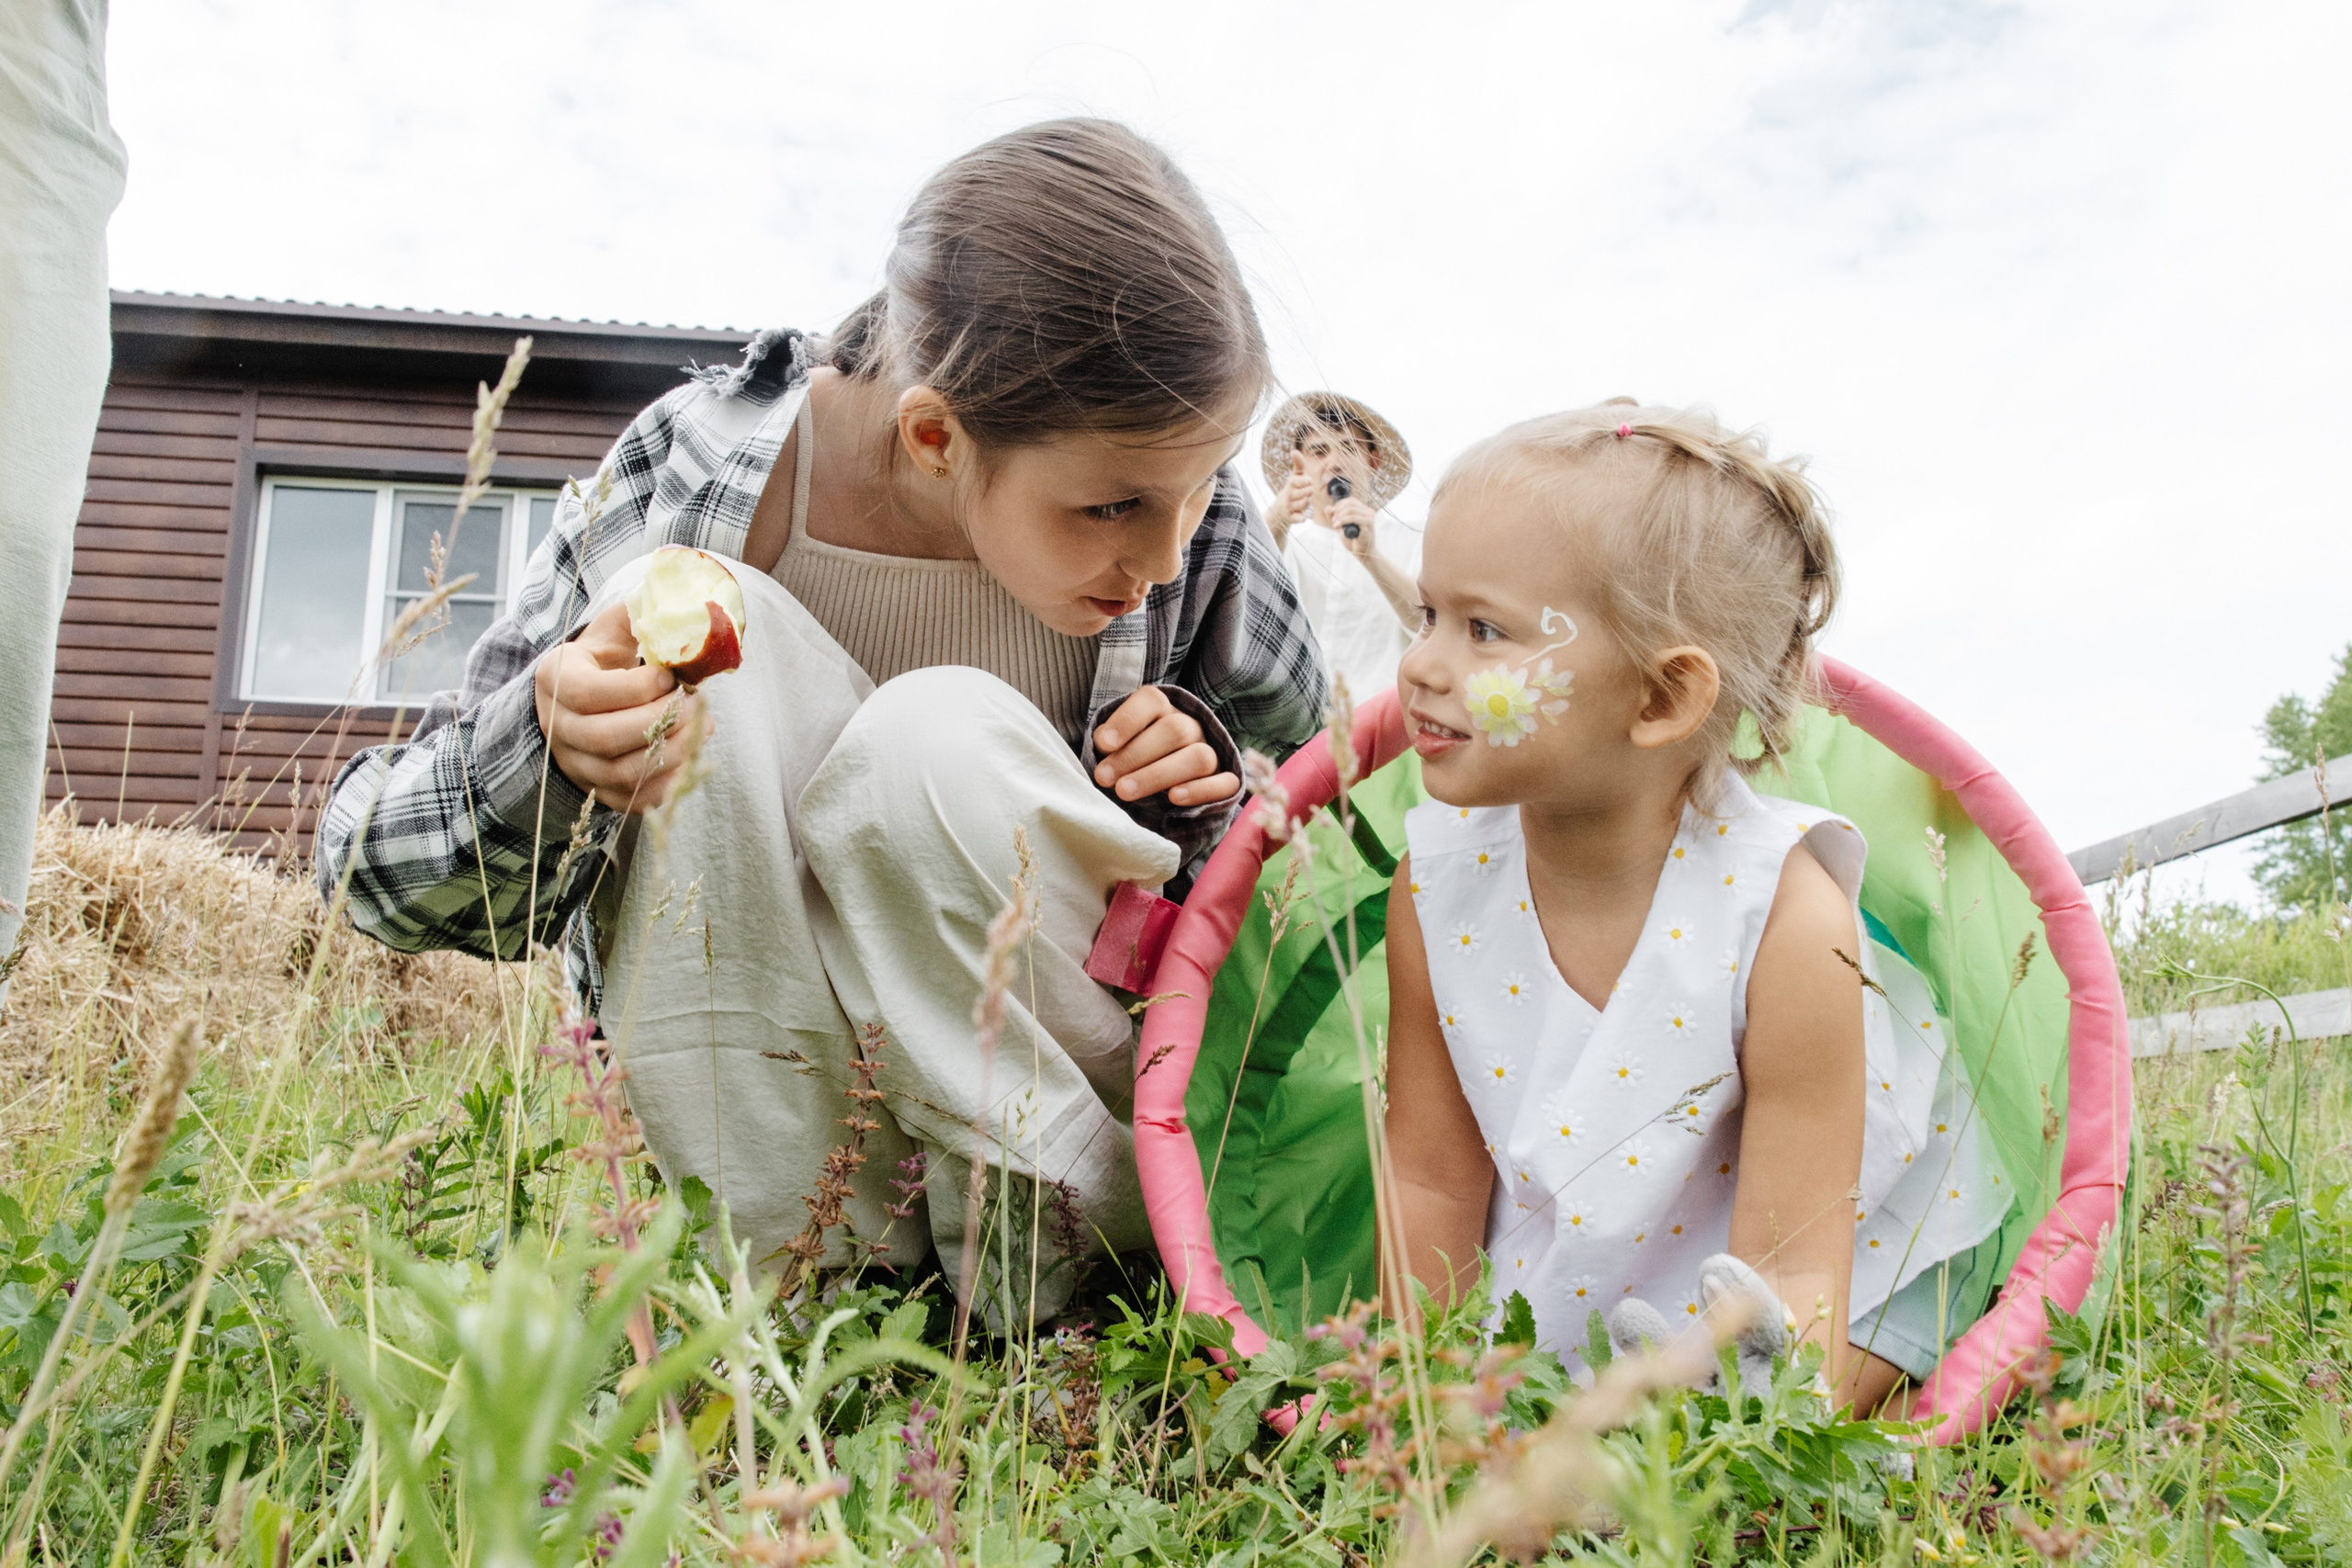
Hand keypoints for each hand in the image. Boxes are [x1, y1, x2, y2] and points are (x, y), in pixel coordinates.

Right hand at [533, 600, 709, 812]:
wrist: (571, 704)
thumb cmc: (599, 662)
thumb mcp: (608, 633)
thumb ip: (637, 618)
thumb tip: (682, 607)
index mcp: (557, 681)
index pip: (589, 693)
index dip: (635, 688)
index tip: (671, 676)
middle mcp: (559, 728)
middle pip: (605, 737)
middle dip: (659, 720)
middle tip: (697, 704)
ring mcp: (577, 764)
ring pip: (622, 772)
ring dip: (671, 752)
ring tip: (704, 727)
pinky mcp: (599, 790)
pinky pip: (632, 800)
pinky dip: (666, 784)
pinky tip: (692, 757)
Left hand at [1092, 686, 1238, 807]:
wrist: (1166, 786)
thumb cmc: (1134, 761)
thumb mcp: (1117, 746)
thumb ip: (1109, 741)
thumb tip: (1103, 741)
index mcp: (1163, 711)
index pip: (1152, 701)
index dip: (1128, 720)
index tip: (1104, 744)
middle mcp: (1190, 727)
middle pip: (1174, 730)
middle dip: (1135, 755)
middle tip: (1105, 777)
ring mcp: (1211, 753)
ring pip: (1199, 757)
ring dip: (1159, 775)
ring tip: (1125, 791)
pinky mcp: (1226, 781)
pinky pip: (1225, 783)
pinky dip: (1201, 790)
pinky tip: (1174, 798)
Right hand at [1279, 452, 1316, 526]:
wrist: (1281, 509)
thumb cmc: (1293, 489)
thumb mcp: (1296, 476)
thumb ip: (1298, 464)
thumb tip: (1294, 450)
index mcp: (1291, 484)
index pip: (1296, 481)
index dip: (1303, 481)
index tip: (1309, 481)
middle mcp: (1288, 495)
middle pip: (1300, 493)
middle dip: (1306, 492)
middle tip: (1310, 491)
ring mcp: (1289, 506)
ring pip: (1300, 505)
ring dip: (1305, 503)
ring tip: (1307, 501)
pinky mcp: (1290, 517)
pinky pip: (1295, 518)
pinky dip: (1299, 518)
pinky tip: (1303, 518)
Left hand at [1329, 497, 1377, 554]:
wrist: (1362, 553)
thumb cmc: (1353, 540)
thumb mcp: (1341, 527)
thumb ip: (1334, 517)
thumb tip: (1327, 507)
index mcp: (1364, 510)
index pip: (1351, 500)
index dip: (1339, 505)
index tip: (1332, 514)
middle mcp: (1369, 512)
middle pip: (1350, 503)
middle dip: (1338, 510)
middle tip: (1333, 520)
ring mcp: (1370, 517)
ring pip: (1351, 509)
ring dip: (1339, 516)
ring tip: (1334, 524)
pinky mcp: (1369, 524)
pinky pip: (1353, 517)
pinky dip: (1342, 520)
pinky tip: (1337, 526)